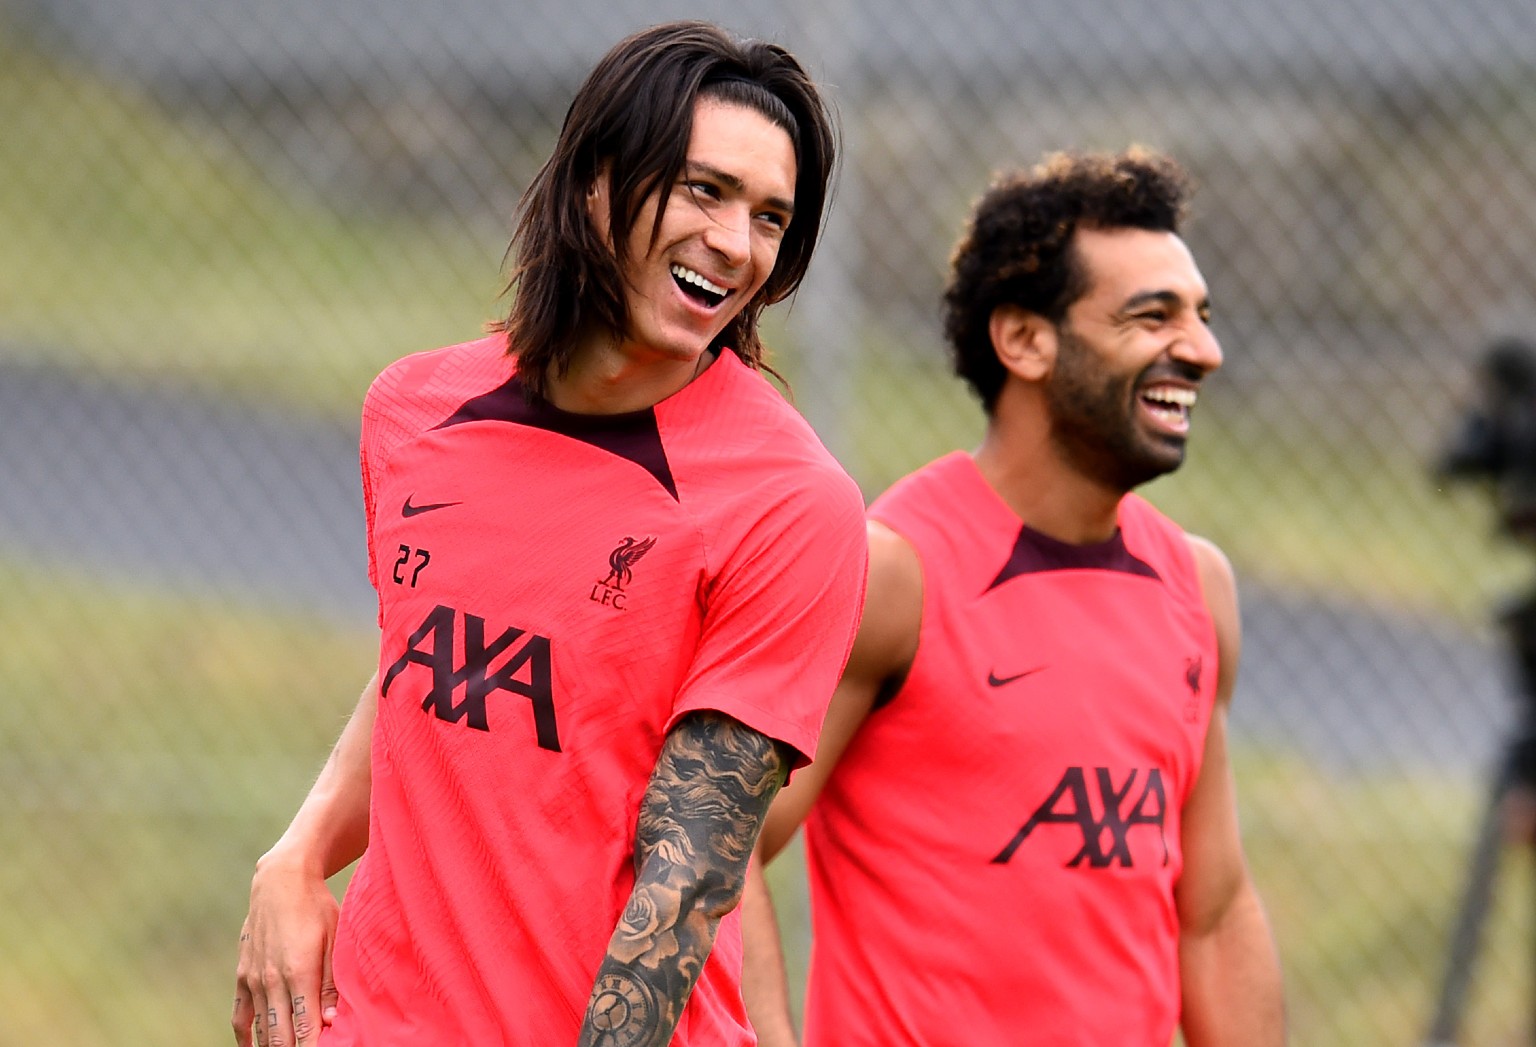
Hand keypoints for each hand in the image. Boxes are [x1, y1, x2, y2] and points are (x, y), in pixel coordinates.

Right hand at [232, 853, 339, 1046]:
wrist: (280, 881)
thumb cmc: (317, 907)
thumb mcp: (335, 938)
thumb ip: (332, 982)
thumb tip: (332, 1020)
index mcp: (299, 972)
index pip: (305, 1026)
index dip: (313, 1045)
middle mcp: (272, 980)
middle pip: (280, 1034)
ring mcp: (254, 979)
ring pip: (261, 1028)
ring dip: (272, 1045)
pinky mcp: (242, 974)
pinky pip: (240, 1014)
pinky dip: (245, 1035)